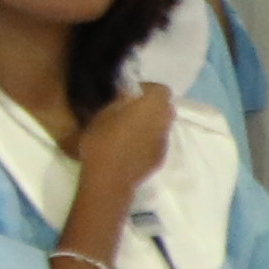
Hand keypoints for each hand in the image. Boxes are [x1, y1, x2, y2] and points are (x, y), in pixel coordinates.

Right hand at [71, 73, 180, 236]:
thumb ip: (120, 101)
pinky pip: (157, 141)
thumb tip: (128, 93)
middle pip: (166, 107)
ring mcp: (164, 141)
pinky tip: (130, 148)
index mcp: (151, 107)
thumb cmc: (102, 141)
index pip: (162, 89)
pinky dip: (148, 140)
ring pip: (162, 125)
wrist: (110, 178)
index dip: (147, 89)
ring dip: (150, 123)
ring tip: (129, 131)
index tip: (130, 95)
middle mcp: (164, 122)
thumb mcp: (103, 115)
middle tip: (130, 111)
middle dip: (152, 106)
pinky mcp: (160, 157)